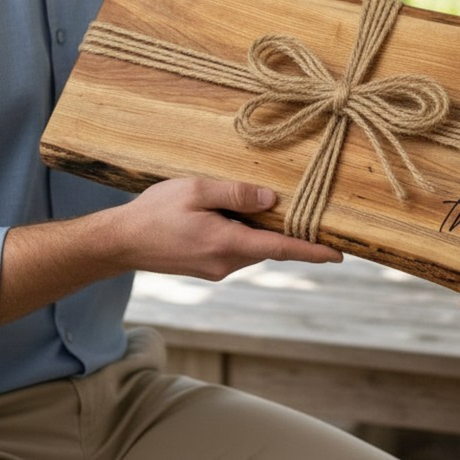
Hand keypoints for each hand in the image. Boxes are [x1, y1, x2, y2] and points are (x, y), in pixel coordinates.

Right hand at [115, 177, 342, 280]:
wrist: (120, 242)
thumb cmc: (155, 212)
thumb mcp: (197, 191)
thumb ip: (236, 194)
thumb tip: (272, 199)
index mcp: (227, 244)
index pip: (281, 249)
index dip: (313, 251)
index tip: (340, 255)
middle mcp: (226, 263)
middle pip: (269, 246)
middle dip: (288, 231)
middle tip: (310, 212)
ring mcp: (216, 268)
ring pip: (252, 246)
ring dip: (262, 229)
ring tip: (260, 202)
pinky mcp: (207, 267)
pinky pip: (236, 248)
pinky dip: (244, 232)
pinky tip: (232, 213)